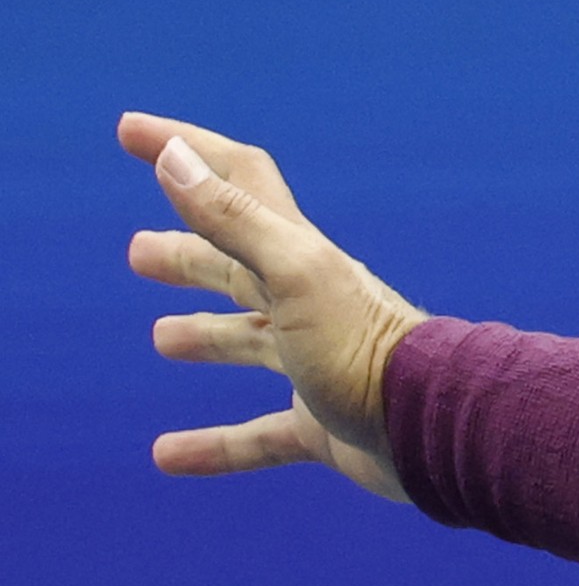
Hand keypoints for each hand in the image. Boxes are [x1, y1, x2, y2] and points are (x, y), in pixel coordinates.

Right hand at [121, 114, 423, 500]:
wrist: (439, 428)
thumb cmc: (367, 347)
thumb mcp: (292, 275)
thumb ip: (234, 220)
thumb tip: (173, 157)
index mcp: (300, 258)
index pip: (236, 183)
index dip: (183, 151)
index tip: (131, 129)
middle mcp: (309, 304)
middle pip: (238, 267)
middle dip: (189, 253)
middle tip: (137, 252)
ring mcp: (318, 365)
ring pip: (250, 343)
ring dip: (206, 336)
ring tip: (161, 337)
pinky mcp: (322, 425)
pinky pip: (259, 436)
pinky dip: (214, 445)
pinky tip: (167, 456)